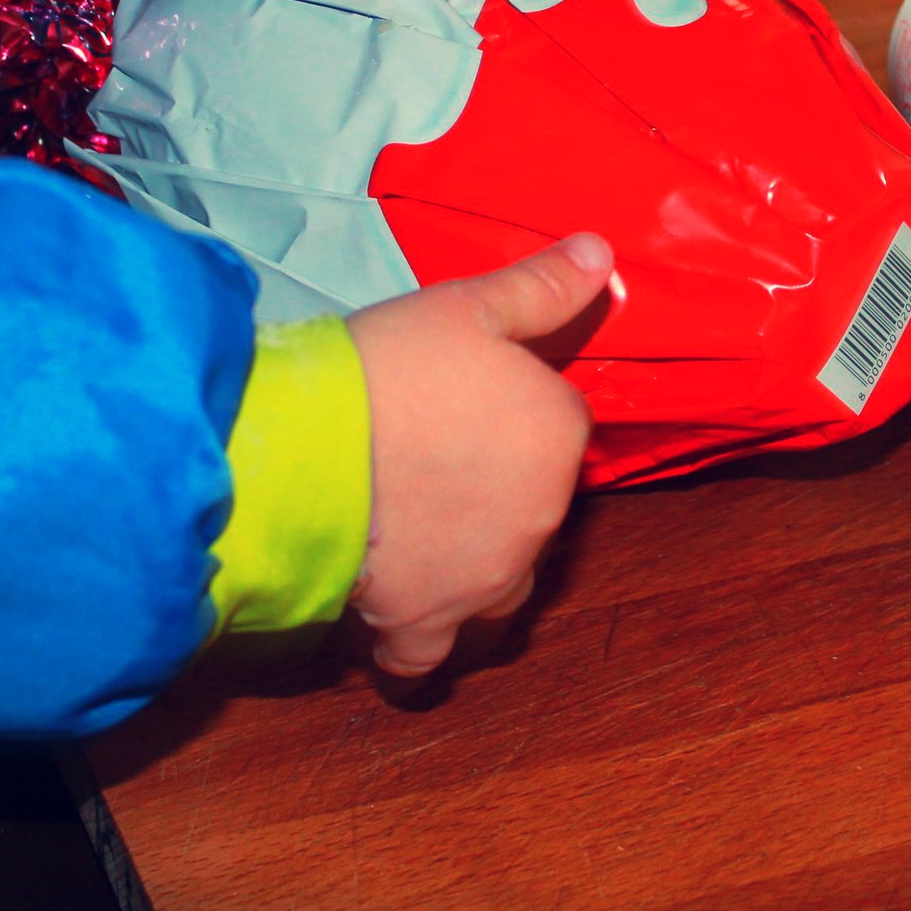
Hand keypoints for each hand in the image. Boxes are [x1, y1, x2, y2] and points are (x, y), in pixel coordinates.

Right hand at [344, 233, 612, 677]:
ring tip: (424, 545)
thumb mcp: (467, 307)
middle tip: (430, 462)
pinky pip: (432, 656)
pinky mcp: (427, 627)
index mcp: (560, 436)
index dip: (512, 411)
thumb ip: (542, 288)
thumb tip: (603, 254)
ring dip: (475, 573)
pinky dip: (419, 643)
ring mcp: (488, 583)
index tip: (461, 401)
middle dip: (496, 492)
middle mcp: (542, 519)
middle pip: (532, 507)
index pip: (558, 423)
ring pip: (499, 590)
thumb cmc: (389, 370)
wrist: (307, 451)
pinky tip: (394, 618)